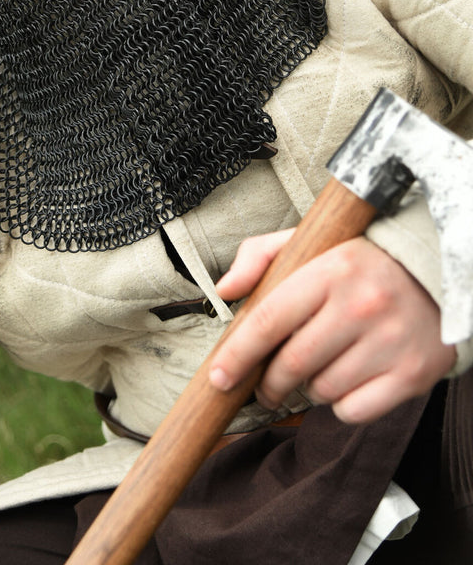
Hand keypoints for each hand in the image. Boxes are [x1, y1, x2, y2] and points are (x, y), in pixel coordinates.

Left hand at [208, 231, 455, 423]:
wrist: (435, 275)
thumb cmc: (360, 262)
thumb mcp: (309, 243)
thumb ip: (259, 257)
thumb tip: (226, 289)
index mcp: (332, 269)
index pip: (269, 320)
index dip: (238, 354)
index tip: (219, 377)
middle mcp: (361, 305)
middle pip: (292, 365)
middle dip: (268, 383)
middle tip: (264, 386)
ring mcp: (390, 342)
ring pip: (322, 390)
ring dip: (308, 389)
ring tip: (317, 369)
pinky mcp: (412, 374)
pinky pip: (354, 411)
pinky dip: (341, 404)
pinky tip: (346, 380)